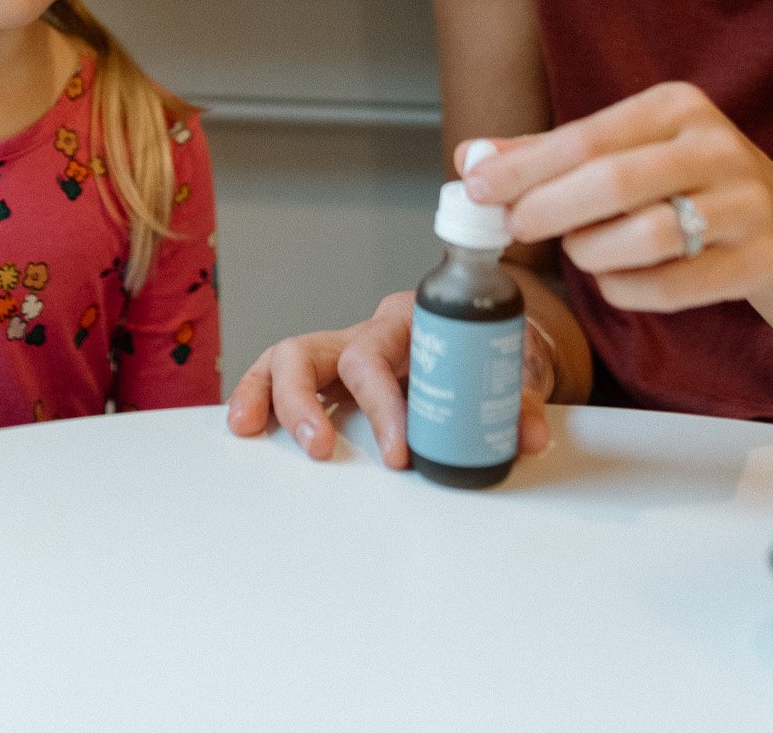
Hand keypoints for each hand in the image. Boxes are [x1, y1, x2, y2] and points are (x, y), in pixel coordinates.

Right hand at [226, 292, 555, 466]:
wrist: (489, 340)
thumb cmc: (492, 350)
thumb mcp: (513, 367)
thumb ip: (520, 398)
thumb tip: (527, 435)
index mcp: (408, 320)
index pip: (378, 354)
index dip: (382, 404)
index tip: (400, 452)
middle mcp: (367, 330)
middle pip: (315, 348)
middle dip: (307, 401)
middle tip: (320, 448)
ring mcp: (343, 351)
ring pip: (287, 355)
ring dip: (268, 394)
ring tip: (251, 429)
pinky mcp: (331, 376)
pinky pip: (280, 374)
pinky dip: (259, 396)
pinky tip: (245, 425)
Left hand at [457, 81, 772, 311]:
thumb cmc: (683, 180)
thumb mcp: (626, 149)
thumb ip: (549, 154)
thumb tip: (471, 159)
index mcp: (676, 106)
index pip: (586, 137)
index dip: (525, 166)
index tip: (475, 187)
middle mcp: (716, 147)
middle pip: (614, 181)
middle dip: (550, 209)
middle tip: (514, 228)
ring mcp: (744, 205)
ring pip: (647, 235)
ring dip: (593, 252)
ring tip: (577, 252)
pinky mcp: (758, 261)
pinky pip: (674, 286)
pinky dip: (628, 290)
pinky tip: (613, 281)